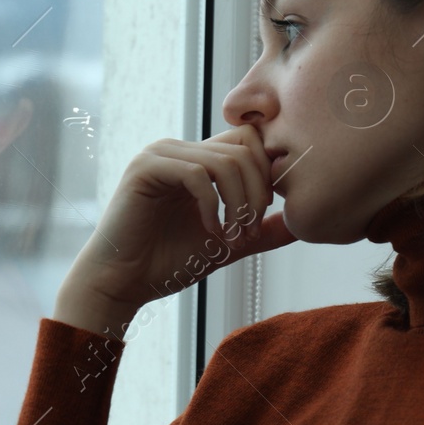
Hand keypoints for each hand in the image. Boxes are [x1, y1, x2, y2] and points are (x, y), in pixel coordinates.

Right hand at [55, 124, 295, 335]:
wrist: (122, 282)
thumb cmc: (168, 264)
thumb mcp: (228, 244)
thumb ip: (262, 231)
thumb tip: (301, 223)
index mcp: (199, 159)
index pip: (250, 141)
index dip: (267, 175)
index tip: (262, 216)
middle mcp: (180, 149)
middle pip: (245, 146)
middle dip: (258, 191)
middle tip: (249, 231)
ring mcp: (161, 154)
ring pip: (226, 160)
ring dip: (239, 203)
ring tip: (232, 237)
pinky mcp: (145, 168)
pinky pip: (197, 173)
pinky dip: (212, 206)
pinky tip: (209, 231)